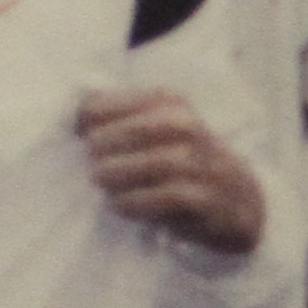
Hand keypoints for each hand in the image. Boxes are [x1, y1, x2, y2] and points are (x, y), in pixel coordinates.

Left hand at [76, 89, 266, 254]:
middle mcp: (189, 127)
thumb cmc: (180, 163)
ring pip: (160, 162)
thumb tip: (68, 122)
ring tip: (100, 182)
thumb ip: (115, 123)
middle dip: (105, 146)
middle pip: (141, 130)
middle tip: (88, 162)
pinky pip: (173, 195)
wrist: (239, 200)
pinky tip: (118, 205)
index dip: (87, 118)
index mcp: (169, 103)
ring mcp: (203, 162)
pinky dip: (140, 201)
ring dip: (122, 174)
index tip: (73, 136)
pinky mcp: (209, 197)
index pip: (120, 102)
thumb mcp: (154, 134)